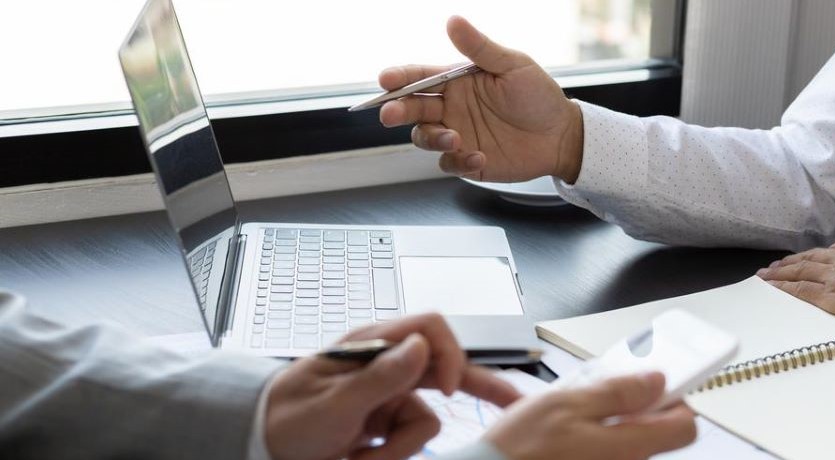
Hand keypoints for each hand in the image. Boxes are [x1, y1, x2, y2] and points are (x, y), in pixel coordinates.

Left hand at [264, 313, 521, 459]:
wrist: (261, 447)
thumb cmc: (284, 418)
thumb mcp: (331, 403)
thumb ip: (378, 377)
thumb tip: (421, 347)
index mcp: (371, 344)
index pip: (430, 329)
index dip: (450, 354)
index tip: (449, 390)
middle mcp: (385, 365)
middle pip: (448, 366)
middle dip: (480, 386)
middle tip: (515, 402)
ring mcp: (388, 395)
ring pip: (428, 417)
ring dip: (402, 444)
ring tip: (364, 454)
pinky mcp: (386, 422)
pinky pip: (413, 438)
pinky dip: (393, 454)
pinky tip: (364, 456)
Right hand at [377, 16, 583, 183]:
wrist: (560, 135)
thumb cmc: (538, 96)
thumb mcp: (513, 66)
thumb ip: (480, 48)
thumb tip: (453, 21)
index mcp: (457, 81)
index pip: (420, 77)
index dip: (400, 78)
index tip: (386, 80)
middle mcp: (452, 107)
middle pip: (413, 109)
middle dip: (397, 110)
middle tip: (391, 114)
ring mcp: (458, 134)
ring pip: (424, 137)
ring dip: (432, 138)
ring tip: (455, 139)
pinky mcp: (468, 160)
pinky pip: (449, 163)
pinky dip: (459, 161)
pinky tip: (479, 157)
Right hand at [485, 372, 697, 459]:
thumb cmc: (522, 450)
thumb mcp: (569, 404)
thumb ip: (618, 392)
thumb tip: (656, 380)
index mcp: (628, 447)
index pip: (685, 427)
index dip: (676, 399)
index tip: (660, 382)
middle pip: (655, 430)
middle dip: (637, 404)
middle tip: (605, 389)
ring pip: (626, 436)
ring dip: (610, 417)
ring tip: (575, 407)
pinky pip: (606, 448)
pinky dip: (594, 433)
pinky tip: (567, 427)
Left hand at [756, 236, 834, 337]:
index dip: (818, 256)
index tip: (810, 259)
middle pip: (812, 258)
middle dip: (793, 262)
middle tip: (777, 265)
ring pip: (801, 271)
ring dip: (781, 273)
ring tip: (766, 275)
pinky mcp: (832, 297)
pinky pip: (800, 291)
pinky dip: (783, 289)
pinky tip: (772, 288)